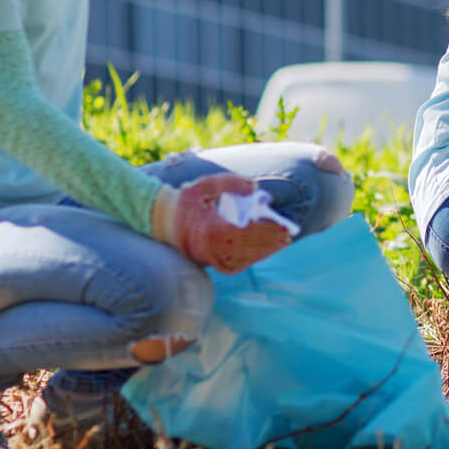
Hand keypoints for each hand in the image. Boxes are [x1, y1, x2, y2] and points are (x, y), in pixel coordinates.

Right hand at [152, 174, 292, 273]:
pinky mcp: (208, 263)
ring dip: (263, 252)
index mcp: (213, 229)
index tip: (284, 230)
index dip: (268, 232)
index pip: (248, 234)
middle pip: (250, 249)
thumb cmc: (185, 201)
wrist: (160, 221)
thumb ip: (230, 182)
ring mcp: (209, 258)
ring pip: (244, 260)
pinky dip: (249, 259)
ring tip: (279, 244)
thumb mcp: (205, 185)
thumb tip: (254, 187)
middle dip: (271, 244)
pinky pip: (234, 266)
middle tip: (287, 238)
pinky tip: (260, 252)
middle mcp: (212, 248)